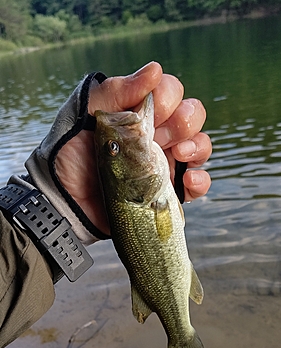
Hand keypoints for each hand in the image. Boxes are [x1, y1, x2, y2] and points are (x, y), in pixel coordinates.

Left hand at [56, 62, 211, 235]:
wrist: (65, 201)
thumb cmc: (70, 155)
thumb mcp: (86, 115)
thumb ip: (116, 91)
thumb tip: (154, 70)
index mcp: (138, 113)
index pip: (171, 91)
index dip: (168, 97)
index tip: (151, 112)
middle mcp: (155, 135)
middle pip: (191, 115)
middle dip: (184, 121)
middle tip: (160, 136)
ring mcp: (163, 163)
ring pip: (200, 146)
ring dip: (198, 146)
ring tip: (179, 154)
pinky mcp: (167, 193)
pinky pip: (198, 183)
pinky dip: (200, 181)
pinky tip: (186, 181)